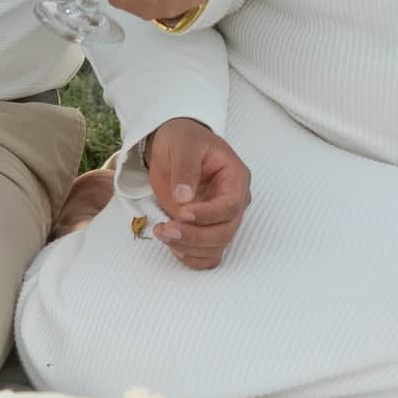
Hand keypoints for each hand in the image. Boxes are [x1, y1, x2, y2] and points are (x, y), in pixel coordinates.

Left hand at [143, 118, 250, 269]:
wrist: (173, 146)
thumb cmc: (184, 140)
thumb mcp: (184, 144)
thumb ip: (186, 168)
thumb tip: (184, 197)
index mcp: (235, 178)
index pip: (230, 206)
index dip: (208, 215)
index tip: (182, 213)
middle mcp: (233, 202)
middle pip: (224, 232)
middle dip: (195, 236)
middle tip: (166, 229)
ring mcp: (220, 219)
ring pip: (215, 248)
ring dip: (188, 247)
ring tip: (161, 232)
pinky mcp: (205, 229)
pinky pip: (207, 255)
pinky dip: (191, 258)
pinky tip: (172, 246)